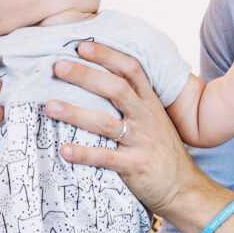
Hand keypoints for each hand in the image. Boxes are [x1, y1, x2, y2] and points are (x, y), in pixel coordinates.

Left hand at [46, 40, 208, 220]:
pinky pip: (106, 158)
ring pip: (106, 123)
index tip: (82, 45)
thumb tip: (96, 80)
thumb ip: (132, 100)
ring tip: (50, 106)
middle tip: (58, 67)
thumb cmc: (161, 148)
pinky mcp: (135, 166)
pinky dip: (84, 154)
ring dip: (76, 113)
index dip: (107, 55)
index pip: (131, 69)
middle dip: (86, 75)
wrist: (184, 187)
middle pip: (116, 89)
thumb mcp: (153, 118)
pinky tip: (64, 150)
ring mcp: (141, 141)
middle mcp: (146, 117)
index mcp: (149, 102)